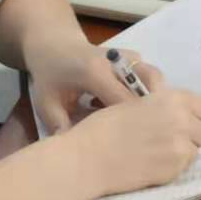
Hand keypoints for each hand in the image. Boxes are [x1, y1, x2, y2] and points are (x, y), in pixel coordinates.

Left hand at [25, 34, 159, 135]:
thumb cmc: (50, 74)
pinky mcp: (135, 58)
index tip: (128, 146)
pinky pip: (150, 79)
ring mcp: (129, 57)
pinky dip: (148, 95)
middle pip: (146, 92)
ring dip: (150, 104)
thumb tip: (74, 155)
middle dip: (145, 117)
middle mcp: (118, 62)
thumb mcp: (47, 103)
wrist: (56, 44)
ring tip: (135, 122)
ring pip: (154, 83)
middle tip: (138, 139)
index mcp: (95, 72)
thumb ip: (60, 127)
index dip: (129, 125)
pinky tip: (131, 110)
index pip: (124, 102)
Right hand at [63, 87, 200, 196]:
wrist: (88, 159)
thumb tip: (174, 111)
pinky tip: (151, 165)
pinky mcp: (174, 172)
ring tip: (157, 154)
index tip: (179, 119)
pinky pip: (183, 168)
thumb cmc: (103, 127)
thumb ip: (160, 105)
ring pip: (194, 151)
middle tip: (167, 139)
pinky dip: (171, 167)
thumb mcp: (135, 103)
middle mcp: (183, 122)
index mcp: (172, 100)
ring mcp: (181, 149)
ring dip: (181, 152)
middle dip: (188, 135)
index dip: (191, 114)